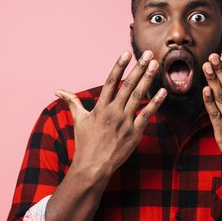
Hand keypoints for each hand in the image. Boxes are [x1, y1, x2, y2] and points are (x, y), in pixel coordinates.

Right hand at [55, 50, 165, 178]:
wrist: (93, 167)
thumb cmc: (85, 143)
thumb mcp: (78, 120)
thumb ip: (72, 102)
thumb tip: (57, 91)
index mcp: (100, 108)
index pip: (110, 82)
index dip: (119, 67)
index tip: (127, 53)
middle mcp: (113, 113)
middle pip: (128, 86)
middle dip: (139, 68)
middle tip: (148, 54)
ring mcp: (125, 123)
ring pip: (139, 96)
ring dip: (148, 79)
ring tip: (155, 65)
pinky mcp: (134, 133)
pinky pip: (147, 115)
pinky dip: (156, 103)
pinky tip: (163, 91)